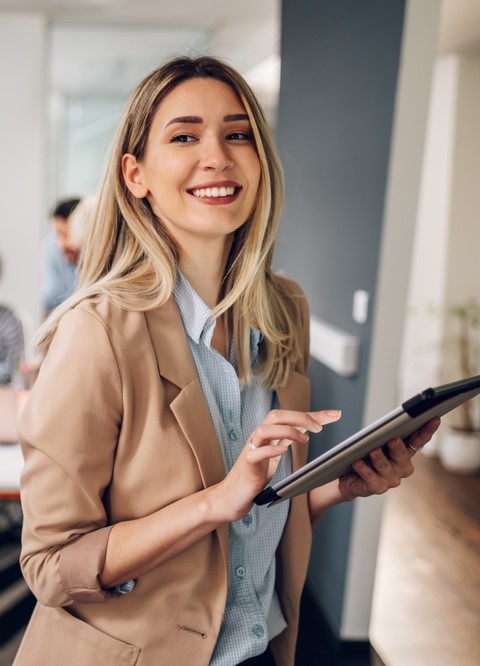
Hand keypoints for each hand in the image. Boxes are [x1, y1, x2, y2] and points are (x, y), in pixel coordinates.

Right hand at [213, 408, 340, 521]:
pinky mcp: (247, 465)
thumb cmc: (254, 474)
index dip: (313, 414)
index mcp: (267, 433)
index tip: (334, 414)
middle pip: (276, 415)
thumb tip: (308, 427)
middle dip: (300, 417)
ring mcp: (251, 449)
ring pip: (265, 429)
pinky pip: (256, 453)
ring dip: (287, 431)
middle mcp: (258, 437)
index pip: (290, 416)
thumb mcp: (275, 453)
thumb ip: (288, 439)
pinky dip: (270, 449)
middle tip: (319, 428)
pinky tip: (283, 451)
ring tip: (304, 438)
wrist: (232, 496)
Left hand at [337, 417, 440, 500]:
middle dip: (398, 448)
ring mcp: (390, 479)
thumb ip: (377, 429)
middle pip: (402, 456)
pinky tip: (358, 462)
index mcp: (405, 452)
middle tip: (394, 439)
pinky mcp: (377, 487)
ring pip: (385, 467)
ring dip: (379, 458)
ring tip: (373, 450)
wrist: (351, 479)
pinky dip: (364, 469)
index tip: (434, 418)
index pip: (418, 440)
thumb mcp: (373, 440)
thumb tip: (354, 414)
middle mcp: (401, 467)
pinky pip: (371, 477)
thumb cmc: (365, 455)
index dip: (427, 430)